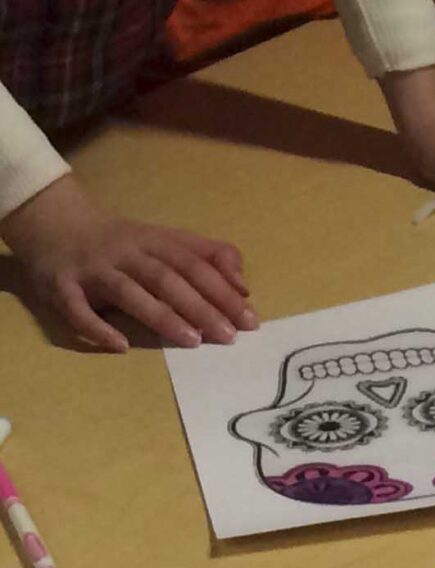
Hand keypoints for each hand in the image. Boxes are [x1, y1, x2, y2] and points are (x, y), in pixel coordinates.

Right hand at [0, 176, 253, 351]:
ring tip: (192, 341)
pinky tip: (120, 346)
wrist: (51, 221)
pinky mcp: (59, 286)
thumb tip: (243, 285)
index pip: (193, 263)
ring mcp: (90, 269)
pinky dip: (97, 328)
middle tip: (228, 336)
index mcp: (152, 240)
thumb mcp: (165, 240)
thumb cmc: (121, 241)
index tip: (249, 319)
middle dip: (200, 306)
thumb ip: (207, 256)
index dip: (222, 290)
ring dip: (161, 316)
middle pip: (166, 278)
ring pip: (128, 292)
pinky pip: (77, 309)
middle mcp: (124, 252)